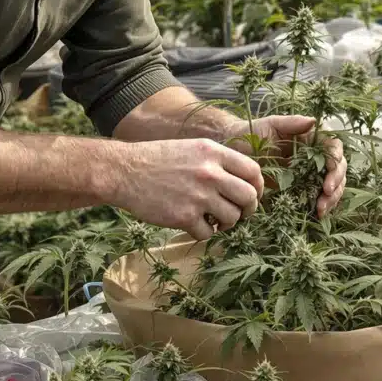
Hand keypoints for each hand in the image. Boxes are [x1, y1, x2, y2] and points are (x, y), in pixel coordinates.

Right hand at [110, 138, 264, 240]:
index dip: (257, 187)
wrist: (124, 171)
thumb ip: (217, 160)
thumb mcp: (192, 148)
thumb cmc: (157, 159)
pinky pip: (208, 233)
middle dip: (248, 210)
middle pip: (249, 197)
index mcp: (213, 152)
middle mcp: (210, 173)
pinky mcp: (184, 216)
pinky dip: (203, 233)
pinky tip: (193, 225)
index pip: (253, 171)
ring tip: (214, 220)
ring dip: (227, 223)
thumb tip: (242, 180)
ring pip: (232, 218)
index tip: (252, 196)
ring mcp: (198, 196)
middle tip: (239, 214)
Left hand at [229, 114, 346, 218]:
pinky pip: (316, 197)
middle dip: (336, 183)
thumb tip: (314, 121)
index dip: (336, 159)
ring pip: (332, 186)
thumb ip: (292, 122)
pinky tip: (316, 214)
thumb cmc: (252, 132)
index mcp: (311, 139)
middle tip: (325, 194)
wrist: (234, 149)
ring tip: (320, 209)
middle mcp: (314, 156)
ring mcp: (308, 173)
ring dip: (331, 198)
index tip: (330, 171)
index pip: (333, 147)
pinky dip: (321, 205)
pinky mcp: (299, 189)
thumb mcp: (270, 124)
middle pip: (338, 169)